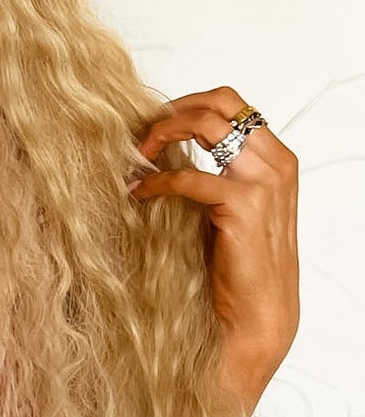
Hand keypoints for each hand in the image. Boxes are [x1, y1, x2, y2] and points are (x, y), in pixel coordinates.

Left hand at [129, 84, 298, 409]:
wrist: (257, 315)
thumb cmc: (239, 267)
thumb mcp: (230, 208)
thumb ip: (214, 173)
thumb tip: (166, 147)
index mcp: (277, 160)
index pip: (232, 103)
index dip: (187, 105)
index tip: (155, 124)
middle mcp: (276, 164)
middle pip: (222, 101)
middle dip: (175, 109)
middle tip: (144, 134)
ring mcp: (264, 183)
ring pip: (207, 124)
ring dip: (163, 133)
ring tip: (138, 156)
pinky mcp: (243, 206)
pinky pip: (187, 177)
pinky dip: (156, 181)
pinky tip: (139, 193)